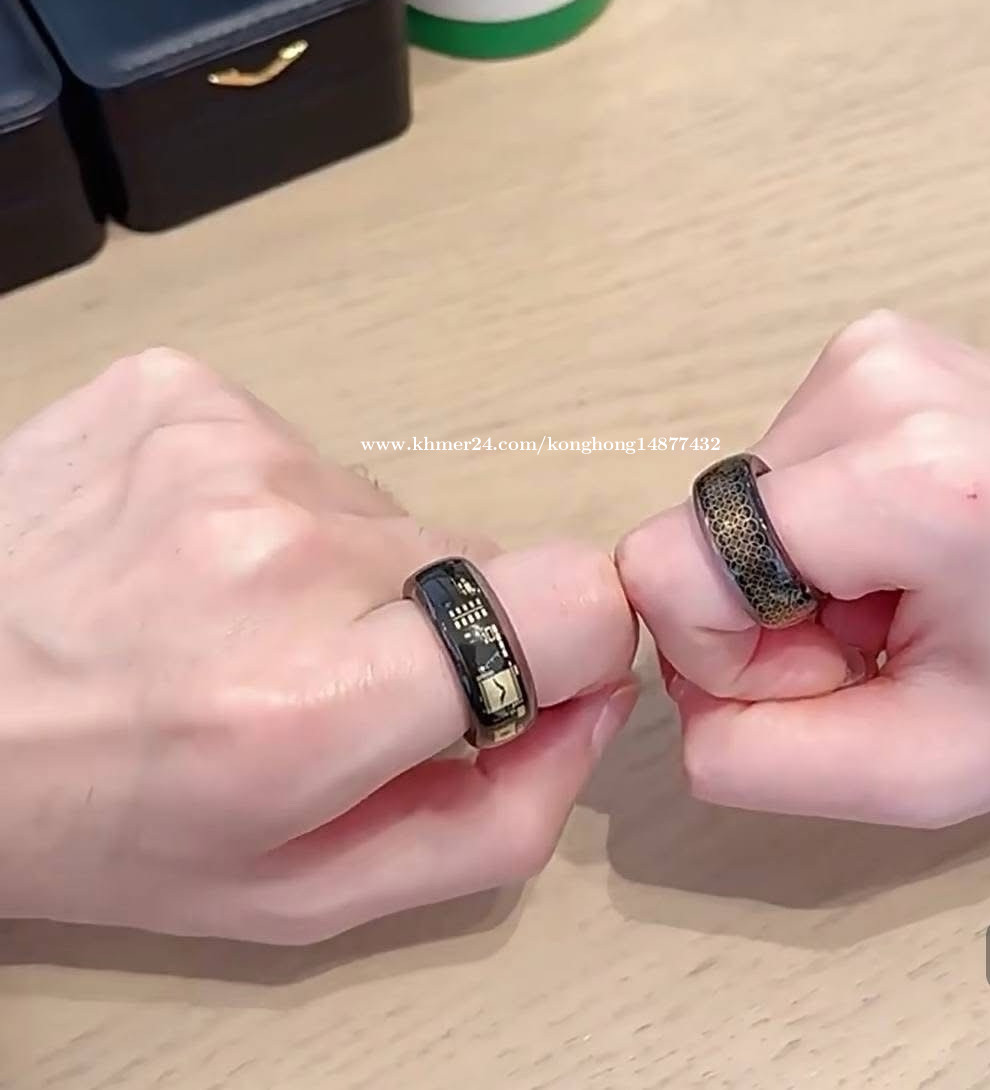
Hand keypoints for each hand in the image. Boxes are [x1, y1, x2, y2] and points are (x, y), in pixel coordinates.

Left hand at [0, 349, 636, 941]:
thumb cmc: (96, 819)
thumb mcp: (299, 894)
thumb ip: (494, 820)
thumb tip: (597, 698)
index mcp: (310, 704)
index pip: (567, 604)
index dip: (570, 638)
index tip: (516, 669)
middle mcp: (278, 554)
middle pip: (474, 556)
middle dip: (424, 621)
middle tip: (311, 670)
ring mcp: (224, 451)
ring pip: (382, 506)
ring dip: (337, 564)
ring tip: (224, 614)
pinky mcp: (180, 390)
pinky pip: (299, 448)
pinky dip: (267, 504)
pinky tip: (183, 554)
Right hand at [617, 311, 989, 826]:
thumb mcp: (929, 767)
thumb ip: (759, 759)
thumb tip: (679, 704)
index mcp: (909, 478)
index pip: (668, 565)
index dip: (716, 650)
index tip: (827, 668)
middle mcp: (877, 382)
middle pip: (700, 531)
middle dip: (766, 612)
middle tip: (877, 638)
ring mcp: (876, 353)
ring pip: (735, 504)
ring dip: (797, 572)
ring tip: (903, 592)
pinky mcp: (874, 352)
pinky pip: (779, 468)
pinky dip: (822, 527)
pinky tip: (905, 548)